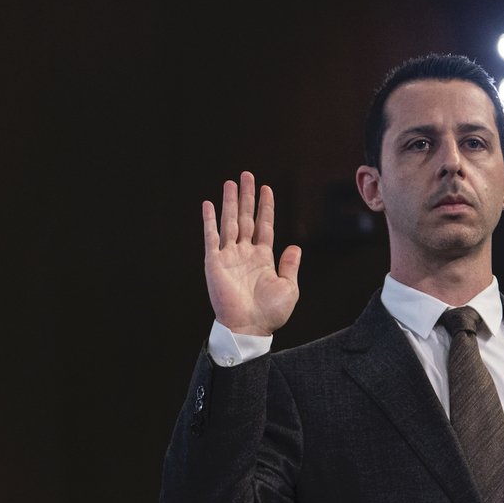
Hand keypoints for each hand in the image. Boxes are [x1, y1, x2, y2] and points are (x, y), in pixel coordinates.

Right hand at [202, 171, 300, 335]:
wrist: (249, 327)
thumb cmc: (270, 313)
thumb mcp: (289, 287)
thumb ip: (290, 265)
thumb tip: (295, 246)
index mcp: (263, 258)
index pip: (264, 225)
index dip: (265, 207)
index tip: (266, 188)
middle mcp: (244, 253)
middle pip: (246, 218)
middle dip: (247, 197)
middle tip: (247, 175)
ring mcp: (229, 256)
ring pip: (230, 222)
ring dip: (230, 202)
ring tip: (231, 182)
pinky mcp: (214, 262)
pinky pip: (211, 237)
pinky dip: (209, 220)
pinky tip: (208, 204)